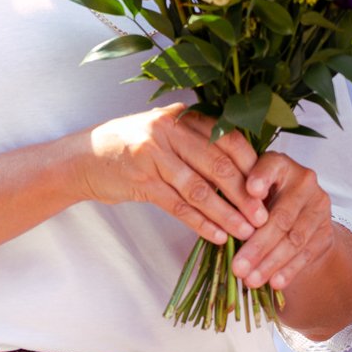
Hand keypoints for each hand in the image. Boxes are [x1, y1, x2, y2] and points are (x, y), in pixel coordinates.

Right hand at [71, 105, 267, 245]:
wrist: (84, 157)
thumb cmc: (133, 147)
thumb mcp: (166, 134)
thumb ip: (198, 142)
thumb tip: (243, 169)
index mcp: (183, 116)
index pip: (228, 139)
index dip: (251, 165)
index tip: (267, 189)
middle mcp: (170, 130)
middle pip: (218, 164)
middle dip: (245, 194)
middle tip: (263, 217)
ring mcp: (154, 154)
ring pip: (200, 188)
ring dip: (226, 213)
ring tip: (245, 232)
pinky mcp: (141, 180)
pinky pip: (178, 205)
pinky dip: (200, 222)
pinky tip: (216, 235)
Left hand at [230, 151, 335, 292]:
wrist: (300, 217)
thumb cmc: (262, 202)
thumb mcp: (250, 193)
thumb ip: (239, 202)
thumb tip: (221, 227)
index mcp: (280, 164)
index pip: (271, 167)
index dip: (261, 178)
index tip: (250, 191)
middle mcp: (304, 181)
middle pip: (281, 216)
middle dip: (258, 245)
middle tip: (238, 267)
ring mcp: (319, 206)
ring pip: (294, 239)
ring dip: (271, 263)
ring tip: (250, 281)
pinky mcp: (326, 230)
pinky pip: (306, 253)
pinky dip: (289, 270)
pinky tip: (274, 283)